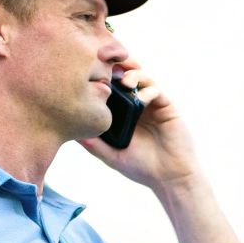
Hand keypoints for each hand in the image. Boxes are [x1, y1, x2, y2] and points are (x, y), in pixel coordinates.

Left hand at [77, 60, 200, 194]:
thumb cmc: (142, 168)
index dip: (101, 77)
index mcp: (123, 113)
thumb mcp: (113, 156)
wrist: (170, 178)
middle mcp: (136, 104)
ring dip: (132, 74)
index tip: (88, 73)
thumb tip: (73, 135)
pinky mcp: (166, 106)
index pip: (110, 88)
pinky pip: (156, 90)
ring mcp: (152, 104)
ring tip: (124, 81)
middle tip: (107, 64)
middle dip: (117, 66)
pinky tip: (140, 99)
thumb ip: (95, 145)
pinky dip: (147, 90)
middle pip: (125, 75)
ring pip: (141, 77)